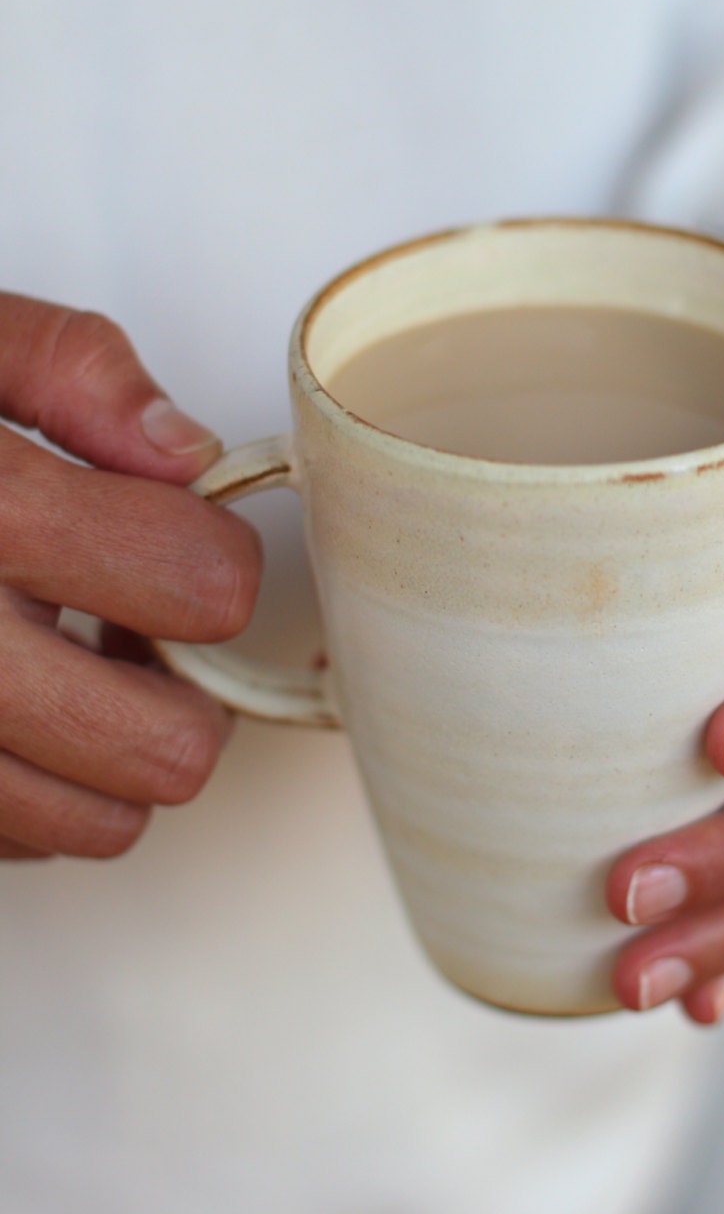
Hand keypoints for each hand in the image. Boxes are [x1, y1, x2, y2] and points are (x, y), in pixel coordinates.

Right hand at [0, 292, 260, 858]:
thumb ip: (70, 370)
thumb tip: (185, 455)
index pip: (201, 585)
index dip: (215, 554)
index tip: (182, 534)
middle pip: (167, 747)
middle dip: (183, 685)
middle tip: (138, 623)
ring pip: (101, 823)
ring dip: (114, 751)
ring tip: (63, 666)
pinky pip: (14, 843)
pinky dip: (33, 789)